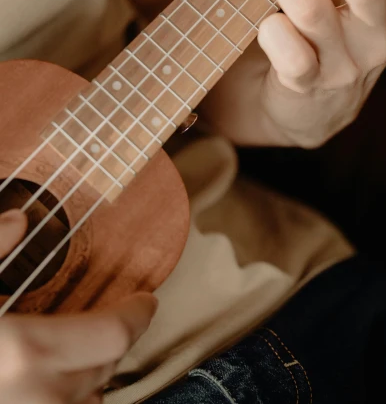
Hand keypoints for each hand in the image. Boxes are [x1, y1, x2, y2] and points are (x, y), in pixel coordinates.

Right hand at [0, 209, 156, 403]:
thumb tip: (20, 219)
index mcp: (25, 350)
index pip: (114, 335)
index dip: (137, 315)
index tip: (146, 301)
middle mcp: (41, 397)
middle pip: (106, 366)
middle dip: (113, 339)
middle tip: (109, 318)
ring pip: (90, 399)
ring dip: (92, 376)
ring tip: (78, 352)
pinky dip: (69, 399)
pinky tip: (51, 383)